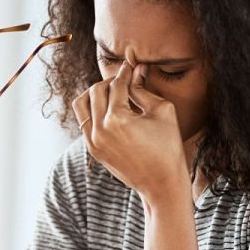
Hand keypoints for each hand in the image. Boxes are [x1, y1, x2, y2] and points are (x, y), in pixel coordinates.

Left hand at [72, 62, 188, 202]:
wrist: (161, 183)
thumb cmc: (168, 147)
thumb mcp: (162, 112)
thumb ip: (144, 89)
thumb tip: (137, 69)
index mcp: (118, 119)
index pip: (117, 85)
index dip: (125, 73)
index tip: (130, 66)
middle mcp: (100, 130)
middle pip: (96, 90)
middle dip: (110, 82)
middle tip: (124, 81)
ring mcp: (93, 141)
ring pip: (81, 104)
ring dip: (94, 94)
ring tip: (111, 95)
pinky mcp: (93, 150)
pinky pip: (84, 121)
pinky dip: (93, 111)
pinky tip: (109, 111)